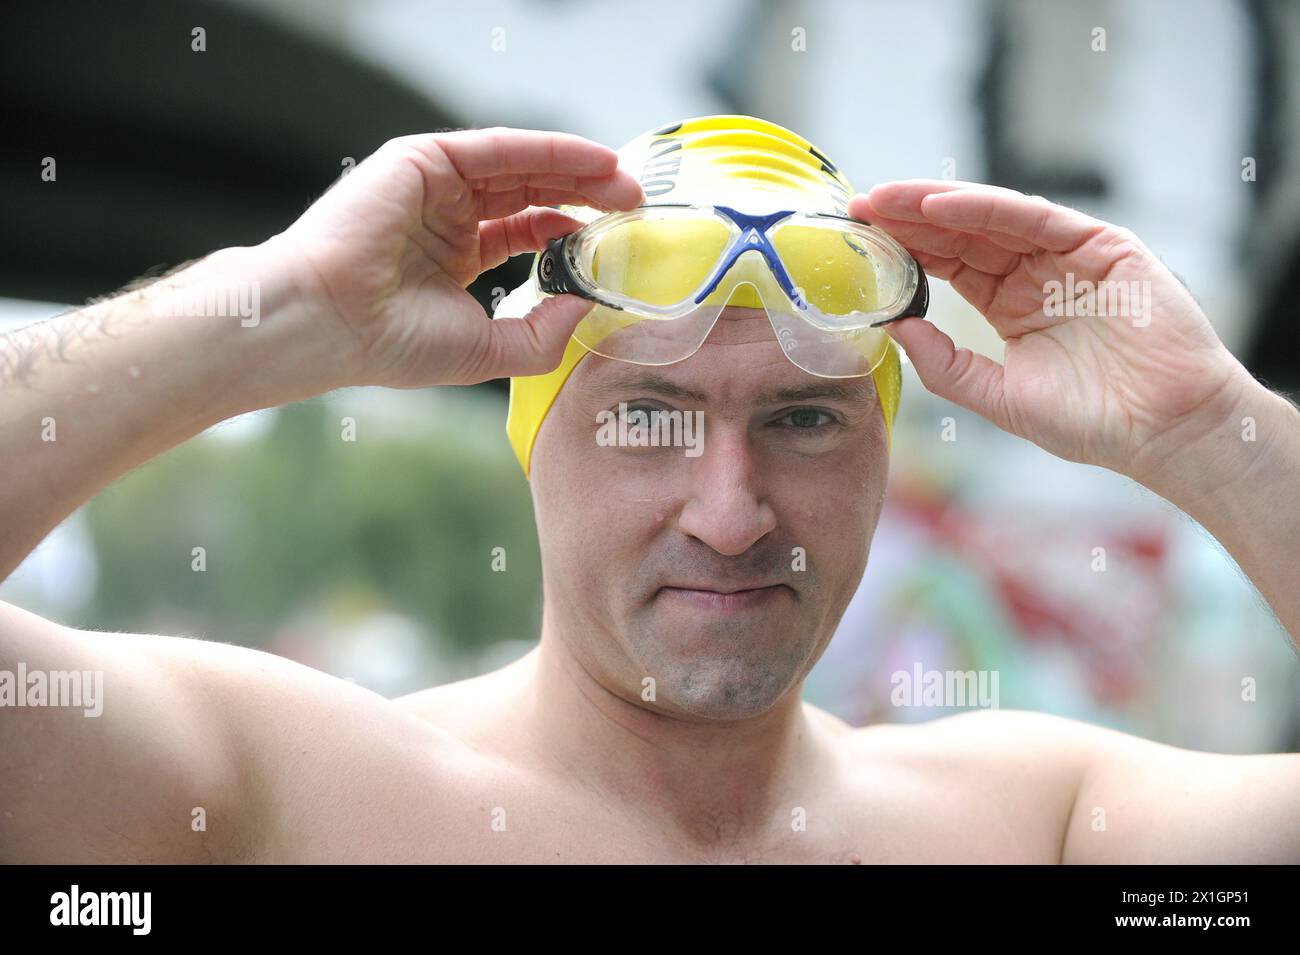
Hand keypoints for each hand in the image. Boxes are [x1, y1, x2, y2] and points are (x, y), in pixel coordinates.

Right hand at [268, 127, 642, 387]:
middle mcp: (447, 216)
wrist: (331, 323)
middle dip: (586, 194)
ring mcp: (434, 186)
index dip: (572, 229)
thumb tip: (588, 305)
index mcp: (456, 257)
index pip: (528, 230)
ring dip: (577, 169)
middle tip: (635, 202)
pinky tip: (591, 160)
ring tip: (624, 182)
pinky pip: (499, 149)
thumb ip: (542, 333)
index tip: (616, 237)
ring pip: (521, 166)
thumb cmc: (392, 344)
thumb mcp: (488, 351)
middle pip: (532, 192)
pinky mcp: (423, 160)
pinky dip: (548, 149)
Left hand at [851, 182, 1258, 486]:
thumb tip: (895, 327)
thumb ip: (947, 365)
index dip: (905, 250)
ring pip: (990, 218)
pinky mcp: (1101, 245)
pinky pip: (1034, 218)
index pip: (947, 264)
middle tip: (859, 208)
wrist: (1164, 430)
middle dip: (909, 219)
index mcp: (1010, 303)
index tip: (859, 240)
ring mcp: (1068, 255)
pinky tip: (940, 206)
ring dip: (935, 205)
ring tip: (886, 200)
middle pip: (961, 234)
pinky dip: (986, 209)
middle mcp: (1035, 273)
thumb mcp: (1000, 396)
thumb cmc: (1091, 420)